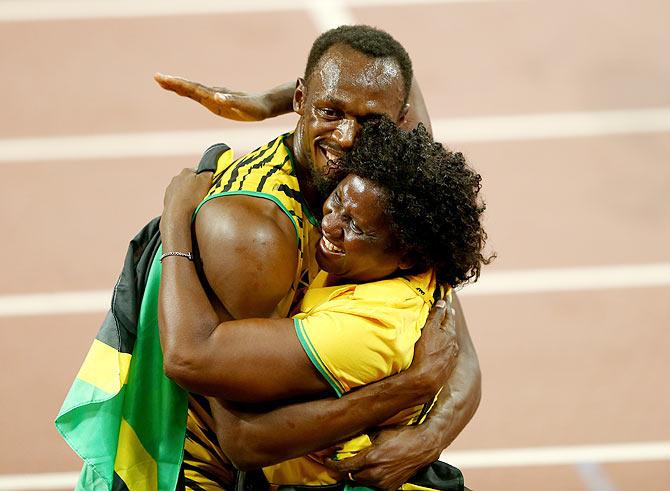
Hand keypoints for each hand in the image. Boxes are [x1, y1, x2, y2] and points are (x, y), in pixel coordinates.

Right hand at [154, 73, 272, 120]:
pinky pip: (198, 95)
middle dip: (173, 83)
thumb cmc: (254, 108)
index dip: (178, 85)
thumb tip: (216, 96)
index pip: (193, 89)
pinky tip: (181, 90)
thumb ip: (231, 101)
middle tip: (157, 77)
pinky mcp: (217, 101)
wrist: (264, 105)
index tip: (164, 79)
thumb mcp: (244, 106)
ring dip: (177, 86)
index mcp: (215, 95)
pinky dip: (187, 92)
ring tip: (163, 81)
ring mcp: (214, 97)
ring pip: (192, 90)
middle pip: (189, 87)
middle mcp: (212, 94)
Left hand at [162, 168, 212, 220]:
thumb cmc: (191, 197)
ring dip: (188, 195)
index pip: (198, 172)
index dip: (204, 179)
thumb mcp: (206, 181)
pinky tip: (187, 207)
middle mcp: (176, 178)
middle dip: (195, 187)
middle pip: (190, 181)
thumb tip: (208, 172)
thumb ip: (208, 173)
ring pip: (183, 190)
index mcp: (186, 172)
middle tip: (201, 195)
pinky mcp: (167, 199)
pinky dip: (182, 202)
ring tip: (194, 203)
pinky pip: (177, 199)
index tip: (207, 186)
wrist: (177, 213)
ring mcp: (170, 189)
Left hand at [323, 425, 439, 490]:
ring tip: (359, 464)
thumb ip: (364, 439)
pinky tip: (373, 469)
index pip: (346, 466)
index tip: (327, 461)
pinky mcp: (391, 487)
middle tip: (341, 461)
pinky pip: (374, 485)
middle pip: (352, 476)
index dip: (333, 464)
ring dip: (358, 474)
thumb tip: (349, 440)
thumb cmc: (403, 436)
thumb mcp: (380, 433)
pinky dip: (370, 478)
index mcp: (372, 457)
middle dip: (345, 469)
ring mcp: (384, 482)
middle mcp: (376, 472)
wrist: (423, 446)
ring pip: (362, 481)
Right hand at [403, 296, 458, 397]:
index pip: (448, 314)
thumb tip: (443, 303)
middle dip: (448, 318)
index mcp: (450, 333)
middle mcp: (454, 344)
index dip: (446, 304)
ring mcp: (451, 357)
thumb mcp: (429, 329)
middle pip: (450, 327)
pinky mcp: (447, 367)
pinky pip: (447, 351)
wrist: (426, 380)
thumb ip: (436, 315)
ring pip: (450, 340)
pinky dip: (445, 345)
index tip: (447, 295)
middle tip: (447, 309)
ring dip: (447, 332)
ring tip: (443, 327)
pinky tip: (441, 347)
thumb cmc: (425, 352)